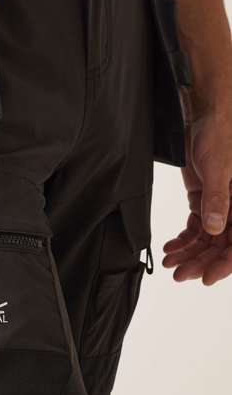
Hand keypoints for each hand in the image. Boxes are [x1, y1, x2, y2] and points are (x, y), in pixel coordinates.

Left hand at [163, 109, 231, 284]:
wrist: (203, 117)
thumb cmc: (219, 137)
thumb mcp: (219, 169)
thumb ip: (217, 199)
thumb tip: (215, 230)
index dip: (224, 264)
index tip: (205, 277)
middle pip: (221, 246)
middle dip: (200, 262)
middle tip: (179, 273)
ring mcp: (220, 205)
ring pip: (207, 240)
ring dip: (189, 253)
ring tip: (170, 262)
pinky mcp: (204, 199)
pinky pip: (196, 226)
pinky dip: (184, 238)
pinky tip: (171, 247)